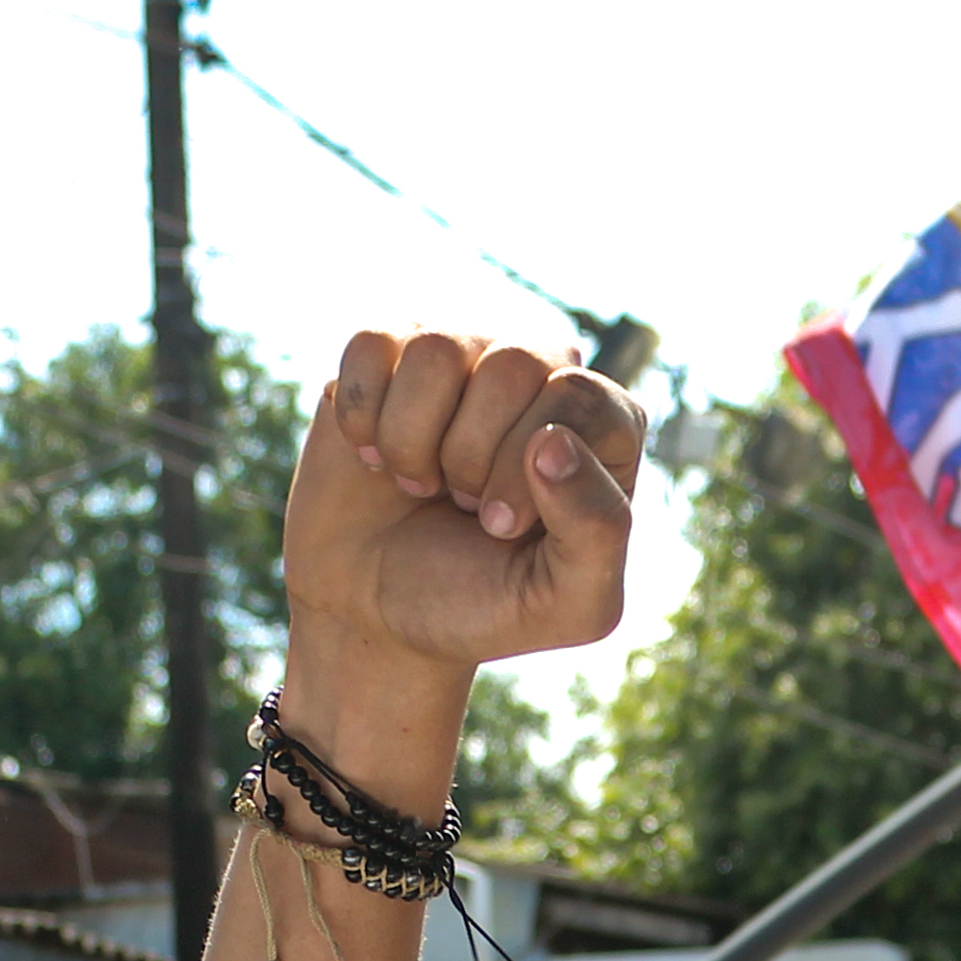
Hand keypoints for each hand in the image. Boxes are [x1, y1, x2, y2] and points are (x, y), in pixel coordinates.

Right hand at [289, 330, 642, 686]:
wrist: (377, 614)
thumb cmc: (483, 605)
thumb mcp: (570, 604)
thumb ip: (598, 530)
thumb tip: (552, 441)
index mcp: (601, 423)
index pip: (580, 398)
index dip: (528, 469)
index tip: (499, 527)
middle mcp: (538, 371)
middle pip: (512, 365)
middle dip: (471, 457)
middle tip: (462, 504)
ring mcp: (461, 353)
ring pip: (436, 350)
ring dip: (411, 443)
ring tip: (422, 484)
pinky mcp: (388, 352)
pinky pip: (370, 346)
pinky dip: (360, 419)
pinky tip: (375, 458)